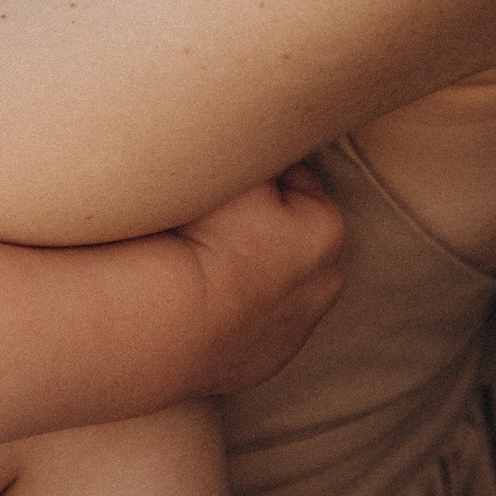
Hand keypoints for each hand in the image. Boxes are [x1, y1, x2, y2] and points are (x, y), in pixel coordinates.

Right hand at [170, 163, 345, 396]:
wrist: (170, 324)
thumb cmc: (205, 235)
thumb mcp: (233, 161)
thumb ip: (255, 143)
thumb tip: (257, 129)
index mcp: (325, 229)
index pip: (293, 181)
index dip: (256, 174)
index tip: (225, 176)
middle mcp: (324, 284)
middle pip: (290, 237)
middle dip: (261, 227)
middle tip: (213, 218)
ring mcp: (291, 332)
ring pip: (271, 285)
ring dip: (247, 272)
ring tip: (200, 259)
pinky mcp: (258, 366)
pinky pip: (247, 327)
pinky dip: (230, 314)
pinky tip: (197, 300)